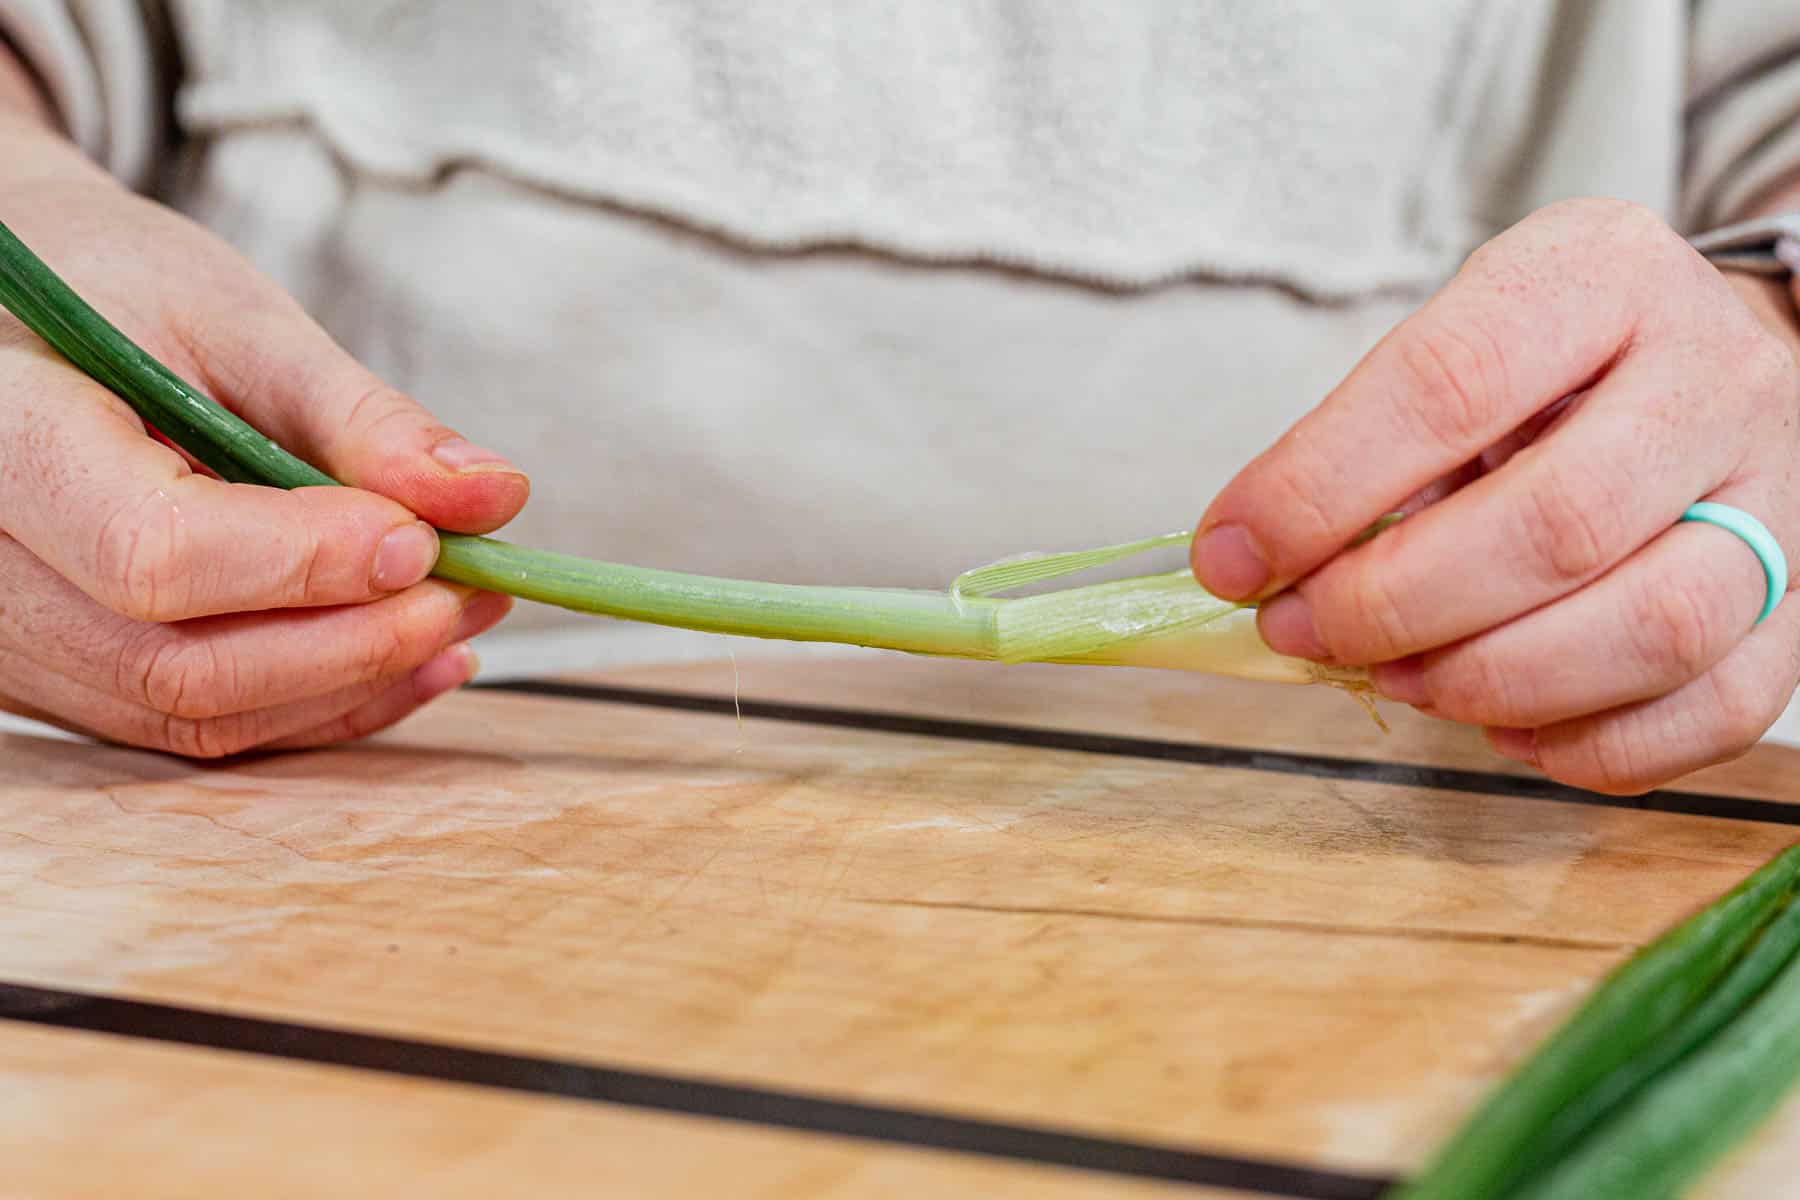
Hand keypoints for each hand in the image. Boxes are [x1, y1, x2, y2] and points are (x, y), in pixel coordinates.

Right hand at [0, 112, 528, 756]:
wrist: (21, 320)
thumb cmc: (116, 291)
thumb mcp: (239, 322)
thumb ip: (362, 419)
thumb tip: (493, 499)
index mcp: (9, 440)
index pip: (156, 552)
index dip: (307, 566)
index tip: (426, 541)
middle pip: (181, 665)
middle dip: (355, 642)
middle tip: (473, 589)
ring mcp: (15, 639)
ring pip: (196, 714)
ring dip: (354, 681)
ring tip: (464, 611)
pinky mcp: (65, 674)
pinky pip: (195, 723)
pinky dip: (318, 700)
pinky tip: (411, 655)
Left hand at [1192, 197, 1799, 793]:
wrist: (1719, 355)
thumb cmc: (1552, 363)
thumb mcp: (1459, 343)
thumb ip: (1369, 446)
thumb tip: (1257, 566)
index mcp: (1600, 275)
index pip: (1447, 383)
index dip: (1319, 488)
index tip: (1230, 556)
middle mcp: (1709, 376)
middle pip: (1556, 523)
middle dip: (1396, 603)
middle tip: (1304, 630)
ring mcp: (1778, 491)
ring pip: (1656, 625)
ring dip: (1493, 681)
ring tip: (1398, 679)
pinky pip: (1720, 706)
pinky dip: (1593, 743)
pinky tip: (1504, 727)